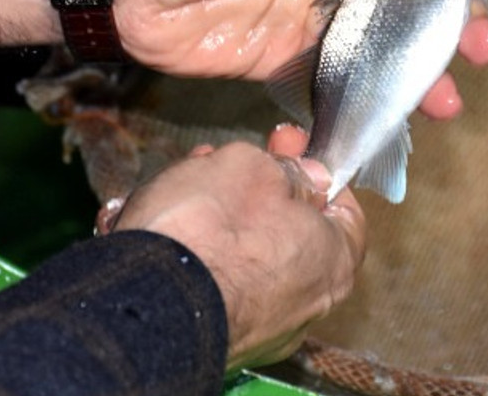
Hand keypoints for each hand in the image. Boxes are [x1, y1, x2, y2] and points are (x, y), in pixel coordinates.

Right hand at [111, 126, 364, 370]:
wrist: (144, 301)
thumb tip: (303, 176)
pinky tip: (165, 226)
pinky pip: (212, 284)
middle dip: (256, 190)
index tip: (287, 148)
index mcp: (333, 261)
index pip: (343, 210)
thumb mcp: (253, 167)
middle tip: (225, 162)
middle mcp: (305, 306)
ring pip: (244, 257)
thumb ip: (285, 168)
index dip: (313, 170)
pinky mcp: (214, 339)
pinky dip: (194, 254)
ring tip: (183, 185)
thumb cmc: (210, 231)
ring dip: (218, 217)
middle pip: (289, 231)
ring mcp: (259, 329)